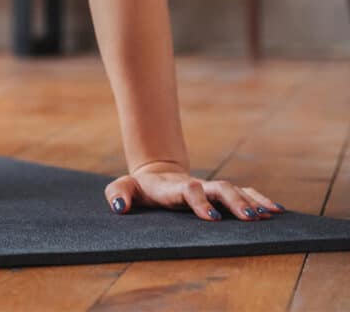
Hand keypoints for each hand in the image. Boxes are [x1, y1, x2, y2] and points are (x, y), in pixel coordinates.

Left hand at [105, 161, 287, 220]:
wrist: (155, 175)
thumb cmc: (140, 189)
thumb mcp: (124, 188)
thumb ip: (118, 193)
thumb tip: (119, 207)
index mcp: (174, 187)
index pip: (188, 191)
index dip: (199, 201)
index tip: (212, 217)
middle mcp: (196, 185)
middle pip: (219, 188)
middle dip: (234, 202)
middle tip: (250, 219)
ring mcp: (210, 188)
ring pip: (234, 190)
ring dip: (251, 202)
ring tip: (269, 216)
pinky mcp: (219, 193)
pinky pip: (244, 193)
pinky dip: (259, 199)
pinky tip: (277, 211)